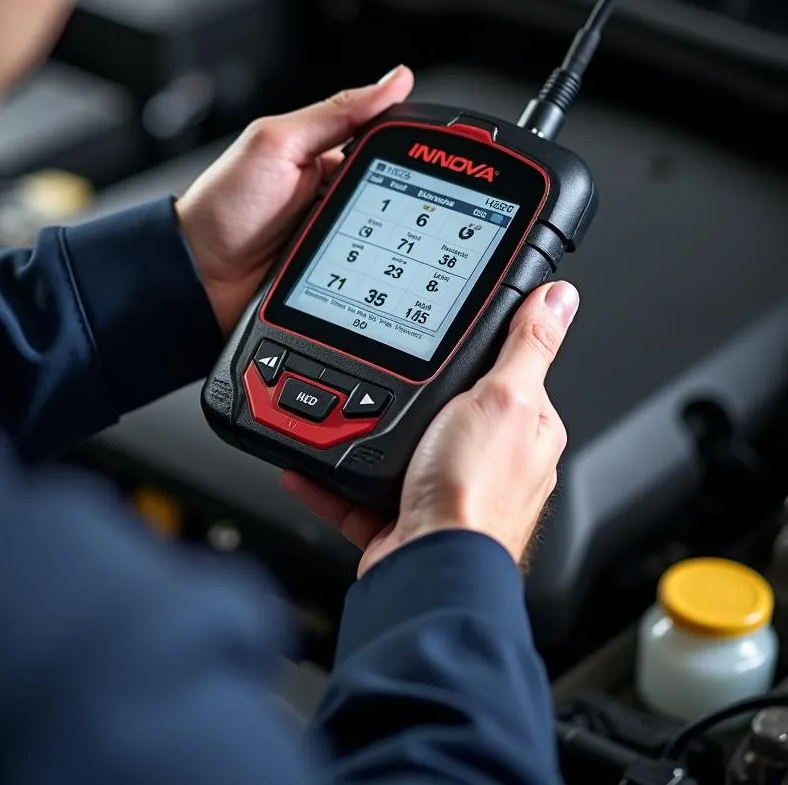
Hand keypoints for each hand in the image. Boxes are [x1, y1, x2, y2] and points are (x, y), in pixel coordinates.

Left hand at [176, 66, 414, 336]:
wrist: (196, 276)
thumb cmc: (223, 206)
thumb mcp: (277, 144)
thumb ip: (334, 114)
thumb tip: (394, 80)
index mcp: (325, 154)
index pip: (387, 145)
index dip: (414, 152)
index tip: (439, 161)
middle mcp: (334, 194)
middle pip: (395, 195)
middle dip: (404, 207)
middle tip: (392, 214)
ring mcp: (334, 237)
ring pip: (388, 240)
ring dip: (392, 247)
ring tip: (382, 249)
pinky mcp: (332, 274)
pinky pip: (368, 275)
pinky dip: (374, 278)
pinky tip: (377, 280)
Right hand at [282, 282, 579, 575]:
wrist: (429, 569)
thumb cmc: (475, 494)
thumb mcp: (505, 399)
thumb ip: (527, 347)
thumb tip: (559, 298)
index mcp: (523, 428)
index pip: (503, 373)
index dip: (474, 350)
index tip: (442, 331)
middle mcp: (486, 460)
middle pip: (443, 408)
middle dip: (407, 393)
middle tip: (377, 368)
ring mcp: (443, 489)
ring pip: (396, 447)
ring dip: (361, 431)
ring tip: (334, 409)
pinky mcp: (401, 516)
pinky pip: (357, 489)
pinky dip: (330, 475)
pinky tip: (309, 461)